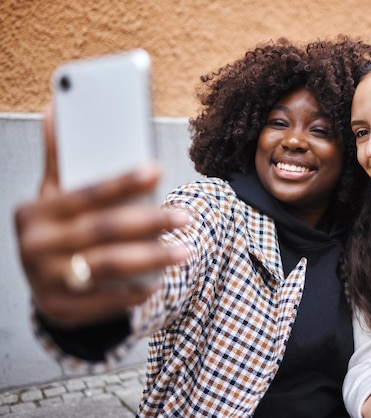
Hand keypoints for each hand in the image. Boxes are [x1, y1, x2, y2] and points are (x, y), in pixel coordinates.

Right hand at [14, 105, 190, 326]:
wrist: (42, 285)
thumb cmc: (59, 230)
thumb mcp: (55, 197)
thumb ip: (62, 159)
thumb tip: (57, 107)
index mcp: (36, 212)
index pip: (86, 193)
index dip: (122, 181)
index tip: (157, 169)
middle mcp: (36, 246)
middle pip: (103, 231)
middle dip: (149, 222)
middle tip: (185, 217)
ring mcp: (47, 282)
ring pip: (108, 267)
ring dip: (151, 259)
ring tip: (185, 251)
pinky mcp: (62, 310)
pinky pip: (106, 301)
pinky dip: (134, 293)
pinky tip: (158, 283)